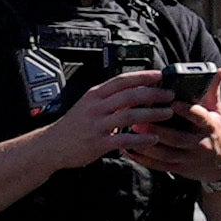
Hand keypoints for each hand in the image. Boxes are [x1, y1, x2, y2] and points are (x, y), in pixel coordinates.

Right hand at [43, 72, 171, 168]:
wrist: (51, 146)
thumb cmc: (73, 126)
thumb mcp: (88, 104)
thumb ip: (108, 98)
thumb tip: (133, 90)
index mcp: (95, 95)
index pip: (122, 80)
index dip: (142, 76)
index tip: (160, 75)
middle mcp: (96, 107)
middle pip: (129, 95)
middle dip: (153, 93)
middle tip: (169, 95)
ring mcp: (97, 125)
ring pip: (129, 114)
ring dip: (152, 113)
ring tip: (167, 113)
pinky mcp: (98, 143)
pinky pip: (124, 139)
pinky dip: (141, 138)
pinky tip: (153, 138)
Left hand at [135, 88, 220, 183]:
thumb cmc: (215, 130)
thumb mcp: (217, 111)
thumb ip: (213, 90)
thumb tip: (219, 70)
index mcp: (209, 126)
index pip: (199, 117)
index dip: (186, 110)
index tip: (172, 102)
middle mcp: (199, 143)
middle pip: (177, 138)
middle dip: (157, 130)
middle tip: (138, 120)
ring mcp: (188, 158)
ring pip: (166, 154)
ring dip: (146, 145)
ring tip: (131, 133)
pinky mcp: (179, 168)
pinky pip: (159, 165)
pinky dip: (143, 159)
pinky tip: (129, 149)